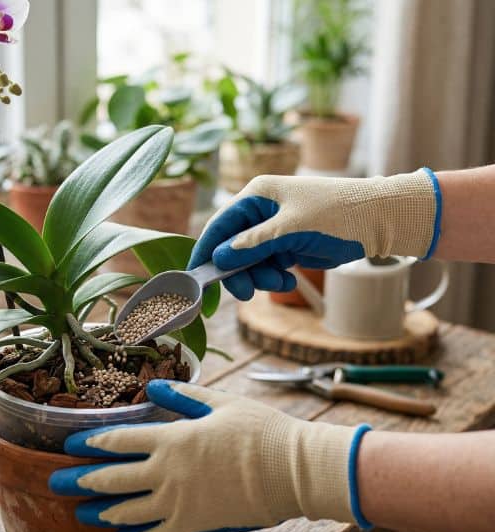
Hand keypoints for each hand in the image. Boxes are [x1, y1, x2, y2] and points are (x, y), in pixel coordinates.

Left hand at [49, 380, 371, 531]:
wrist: (292, 471)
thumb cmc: (259, 430)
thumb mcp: (219, 403)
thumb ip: (182, 394)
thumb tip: (154, 382)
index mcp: (171, 438)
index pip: (117, 441)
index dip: (88, 443)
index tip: (67, 446)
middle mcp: (167, 472)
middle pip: (112, 479)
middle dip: (79, 482)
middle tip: (54, 485)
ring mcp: (179, 502)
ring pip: (128, 511)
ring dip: (102, 512)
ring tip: (83, 515)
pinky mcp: (195, 525)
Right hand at [188, 169, 441, 299]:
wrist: (380, 220)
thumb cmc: (337, 214)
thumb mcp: (291, 230)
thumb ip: (253, 244)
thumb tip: (219, 257)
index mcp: (257, 195)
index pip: (219, 225)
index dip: (206, 250)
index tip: (195, 276)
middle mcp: (260, 210)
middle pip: (231, 247)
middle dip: (239, 271)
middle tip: (246, 292)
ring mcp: (274, 228)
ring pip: (248, 261)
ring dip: (258, 277)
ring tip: (280, 283)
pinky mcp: (287, 244)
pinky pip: (266, 265)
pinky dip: (272, 277)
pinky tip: (288, 280)